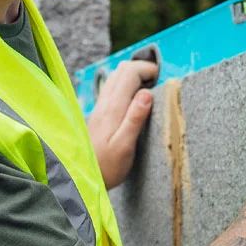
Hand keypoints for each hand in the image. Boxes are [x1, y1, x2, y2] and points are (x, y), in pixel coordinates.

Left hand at [87, 57, 159, 188]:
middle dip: (142, 68)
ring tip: (150, 88)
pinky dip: (127, 85)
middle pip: (122, 69)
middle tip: (159, 81)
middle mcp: (104, 103)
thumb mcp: (125, 146)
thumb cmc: (107, 167)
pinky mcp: (100, 113)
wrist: (83, 177)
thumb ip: (135, 119)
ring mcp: (100, 106)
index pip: (129, 72)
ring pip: (116, 77)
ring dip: (134, 76)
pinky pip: (113, 88)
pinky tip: (135, 100)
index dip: (148, 69)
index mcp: (113, 108)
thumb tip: (147, 93)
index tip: (163, 78)